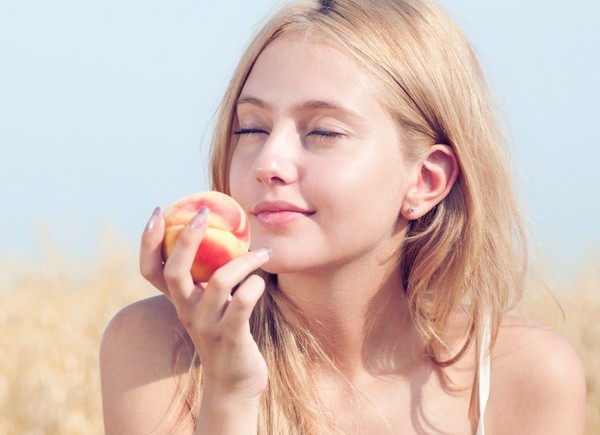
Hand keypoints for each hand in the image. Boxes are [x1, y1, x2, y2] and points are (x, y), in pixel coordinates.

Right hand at [139, 206, 270, 401]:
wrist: (234, 384)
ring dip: (242, 261)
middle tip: (203, 214)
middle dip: (186, 239)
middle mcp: (186, 312)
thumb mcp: (210, 305)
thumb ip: (208, 277)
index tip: (158, 212)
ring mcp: (207, 326)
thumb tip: (226, 233)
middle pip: (175, 272)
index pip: (150, 269)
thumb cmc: (226, 333)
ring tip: (262, 252)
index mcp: (179, 301)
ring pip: (218, 282)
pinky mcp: (231, 338)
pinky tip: (263, 281)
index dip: (148, 241)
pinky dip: (254, 285)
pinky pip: (242, 303)